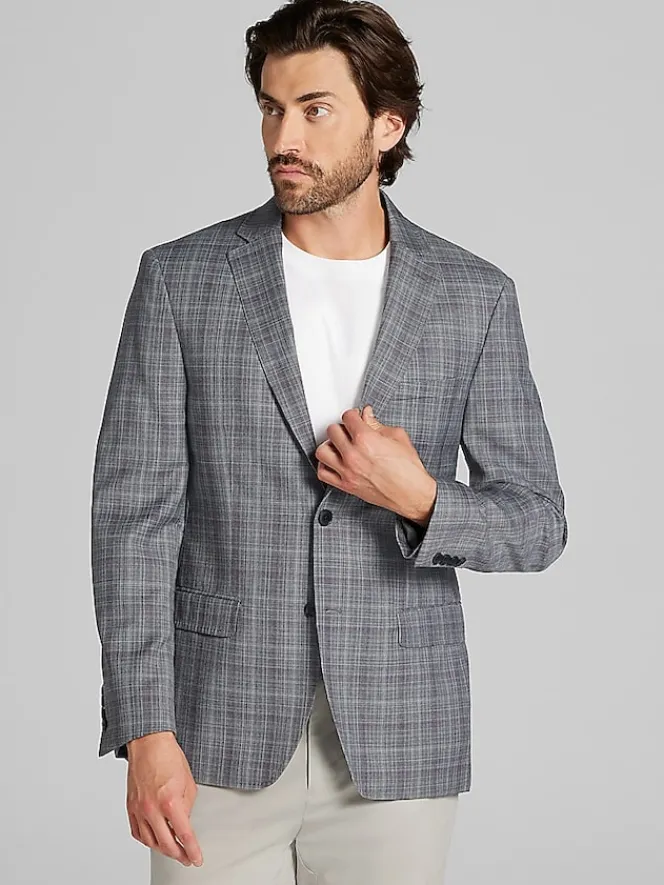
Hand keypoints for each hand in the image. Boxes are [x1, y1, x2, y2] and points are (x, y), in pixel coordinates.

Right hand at [125, 731, 202, 866]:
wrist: (148, 743)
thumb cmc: (168, 756)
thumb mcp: (188, 782)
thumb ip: (187, 806)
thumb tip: (185, 821)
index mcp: (170, 801)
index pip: (184, 835)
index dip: (192, 850)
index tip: (197, 859)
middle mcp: (152, 809)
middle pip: (166, 844)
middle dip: (179, 855)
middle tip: (187, 858)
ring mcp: (139, 809)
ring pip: (150, 842)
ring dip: (163, 850)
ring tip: (173, 851)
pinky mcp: (131, 807)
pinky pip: (137, 832)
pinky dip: (147, 840)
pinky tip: (154, 840)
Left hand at [315, 405, 436, 523]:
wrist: (412, 493)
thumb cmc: (408, 469)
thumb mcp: (397, 437)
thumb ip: (377, 424)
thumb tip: (367, 416)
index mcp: (366, 439)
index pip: (347, 417)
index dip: (353, 415)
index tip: (356, 418)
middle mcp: (353, 455)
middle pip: (332, 431)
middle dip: (342, 428)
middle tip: (349, 431)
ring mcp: (347, 471)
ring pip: (322, 451)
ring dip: (329, 445)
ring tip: (339, 446)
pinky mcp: (346, 485)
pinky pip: (323, 473)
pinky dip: (325, 465)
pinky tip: (334, 462)